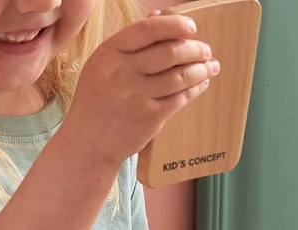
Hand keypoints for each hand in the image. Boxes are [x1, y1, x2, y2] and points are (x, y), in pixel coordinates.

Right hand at [60, 12, 219, 171]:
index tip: (191, 27)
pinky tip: (201, 84)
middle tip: (205, 50)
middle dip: (195, 49)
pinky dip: (195, 89)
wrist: (87, 144)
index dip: (174, 25)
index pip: (148, 30)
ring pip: (179, 77)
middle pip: (169, 53)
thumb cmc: (95, 101)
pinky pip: (180, 99)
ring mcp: (136, 98)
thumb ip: (129, 42)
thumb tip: (159, 16)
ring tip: (210, 66)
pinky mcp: (149, 119)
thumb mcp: (101, 64)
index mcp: (110, 54)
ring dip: (201, 70)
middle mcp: (122, 74)